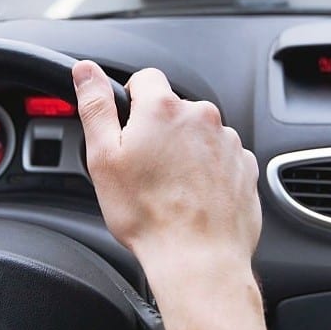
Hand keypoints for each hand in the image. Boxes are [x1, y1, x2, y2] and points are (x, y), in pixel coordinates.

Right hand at [73, 60, 268, 329]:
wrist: (198, 259)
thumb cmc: (148, 215)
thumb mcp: (103, 157)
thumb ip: (96, 106)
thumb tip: (85, 70)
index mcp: (163, 108)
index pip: (146, 79)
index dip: (131, 101)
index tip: (128, 130)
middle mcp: (202, 116)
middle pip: (173, 109)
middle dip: (159, 131)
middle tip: (144, 169)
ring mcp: (228, 141)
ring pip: (198, 135)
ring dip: (185, 151)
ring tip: (171, 189)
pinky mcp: (245, 166)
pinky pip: (221, 157)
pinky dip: (208, 171)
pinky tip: (194, 197)